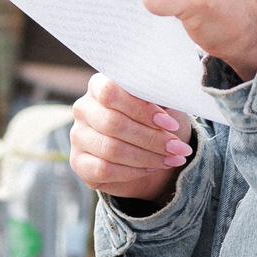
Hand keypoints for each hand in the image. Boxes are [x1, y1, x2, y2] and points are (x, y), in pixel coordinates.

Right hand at [70, 75, 192, 207]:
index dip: (142, 109)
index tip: (170, 124)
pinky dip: (133, 171)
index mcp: (100, 85)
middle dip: (151, 138)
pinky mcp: (79, 163)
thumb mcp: (163, 104)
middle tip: (178, 148)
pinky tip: (151, 168)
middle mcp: (84, 108)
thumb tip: (167, 95)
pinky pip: (104, 169)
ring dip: (147, 157)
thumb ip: (160, 97)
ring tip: (171, 159)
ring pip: (111, 149)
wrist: (150, 152)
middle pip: (113, 123)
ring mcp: (78, 136)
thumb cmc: (156, 122)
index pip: (111, 92)